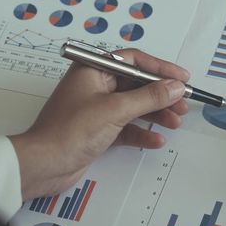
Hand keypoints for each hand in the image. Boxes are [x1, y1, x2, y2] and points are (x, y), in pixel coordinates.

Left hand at [9, 49, 189, 200]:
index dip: (160, 68)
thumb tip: (175, 86)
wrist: (44, 165)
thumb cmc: (68, 132)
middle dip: (161, 95)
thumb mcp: (115, 110)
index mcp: (93, 69)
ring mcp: (96, 108)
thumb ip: (149, 97)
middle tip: (182, 104)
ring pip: (134, 106)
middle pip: (137, 84)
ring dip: (156, 114)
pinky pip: (127, 126)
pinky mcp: (98, 130)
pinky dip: (142, 132)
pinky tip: (155, 139)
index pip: (134, 61)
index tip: (182, 78)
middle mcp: (95, 85)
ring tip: (174, 122)